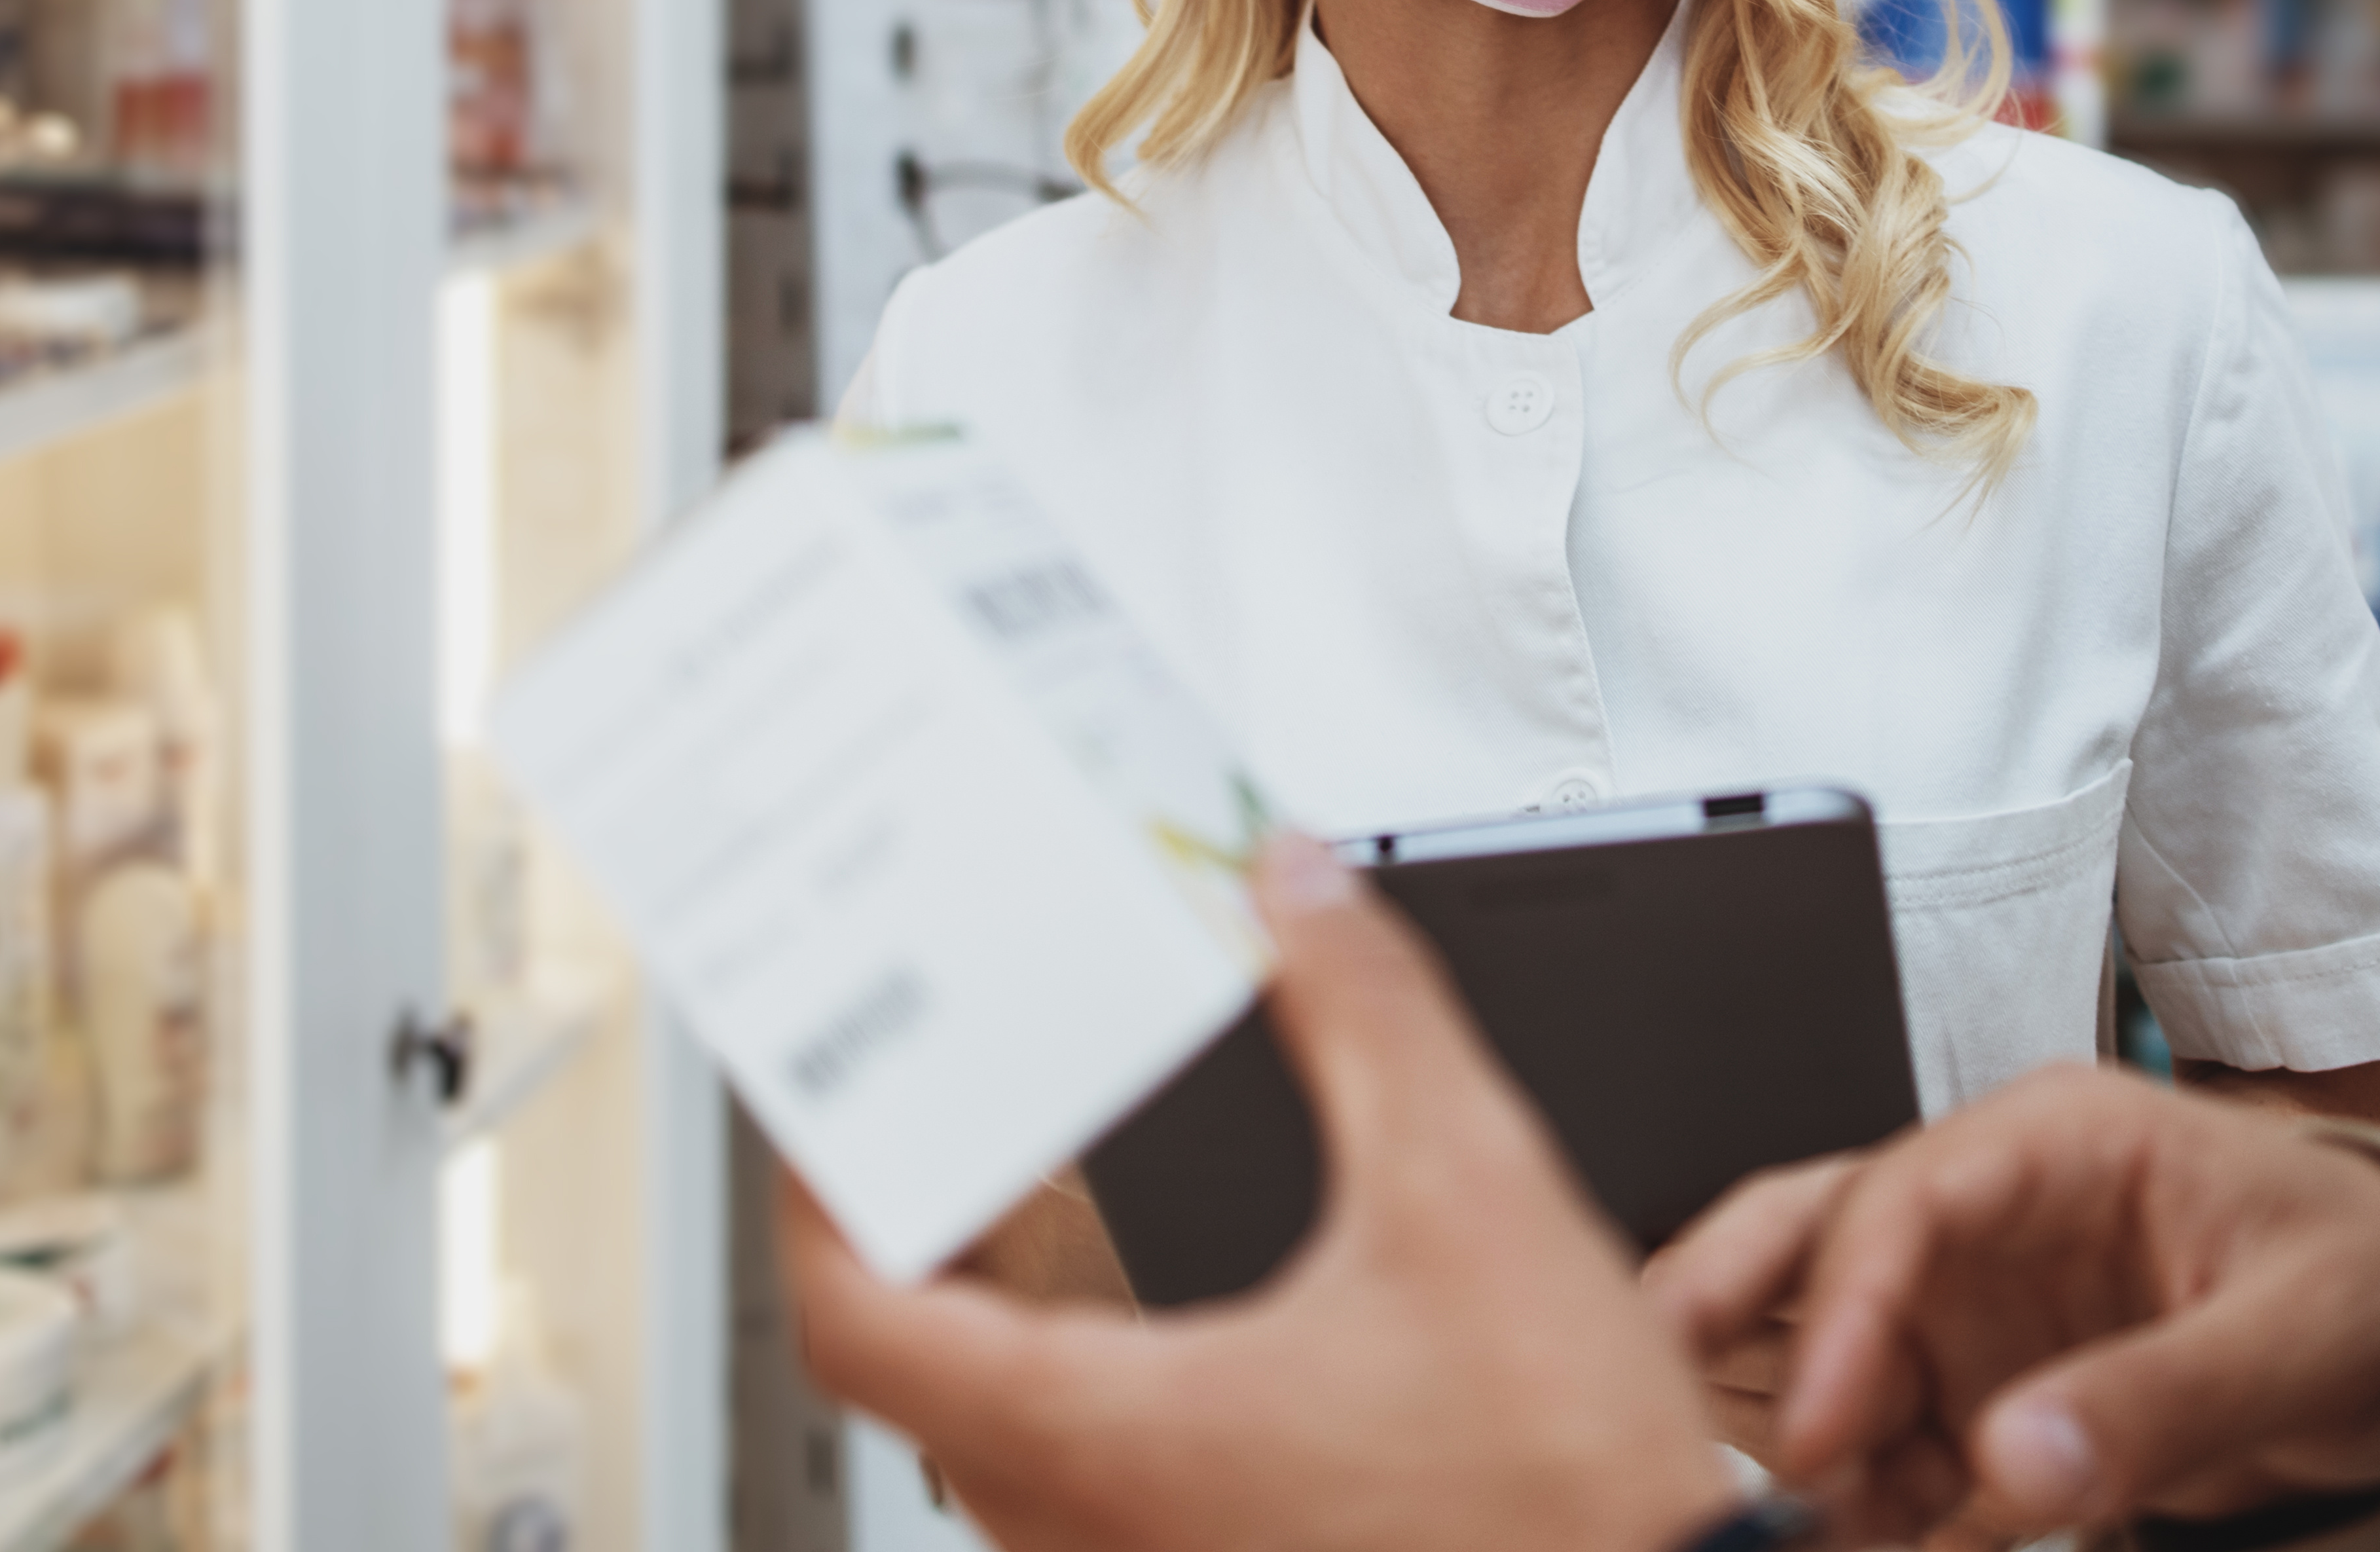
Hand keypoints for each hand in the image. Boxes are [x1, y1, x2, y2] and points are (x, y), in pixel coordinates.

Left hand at [786, 835, 1747, 1551]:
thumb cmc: (1562, 1495)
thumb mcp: (1470, 1193)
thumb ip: (1370, 1016)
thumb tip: (1302, 892)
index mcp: (1104, 1437)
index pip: (854, 1319)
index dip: (817, 1198)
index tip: (828, 1112)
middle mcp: (1089, 1536)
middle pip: (914, 1380)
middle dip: (914, 1237)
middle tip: (941, 1125)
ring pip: (1000, 1453)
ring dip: (1001, 1323)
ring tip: (1037, 1202)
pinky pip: (1088, 1499)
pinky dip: (1087, 1394)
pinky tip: (1168, 1328)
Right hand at [1647, 1061, 2379, 1544]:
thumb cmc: (2369, 1281)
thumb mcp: (2303, 1333)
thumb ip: (2168, 1393)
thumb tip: (2016, 1464)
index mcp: (2054, 1141)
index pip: (1904, 1197)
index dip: (1843, 1310)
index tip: (1815, 1429)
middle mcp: (1984, 1213)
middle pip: (1809, 1235)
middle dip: (1714, 1308)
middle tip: (1646, 1402)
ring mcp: (1970, 1307)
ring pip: (1820, 1350)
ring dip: (1783, 1434)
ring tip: (1763, 1520)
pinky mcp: (1977, 1396)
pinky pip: (1883, 1451)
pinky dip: (1851, 1505)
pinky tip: (1838, 1542)